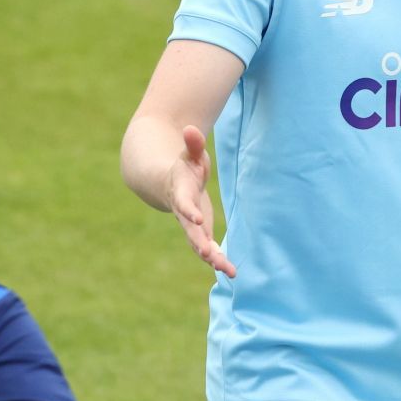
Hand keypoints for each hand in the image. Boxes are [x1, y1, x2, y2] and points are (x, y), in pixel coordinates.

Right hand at [169, 126, 235, 276]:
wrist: (168, 183)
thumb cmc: (184, 166)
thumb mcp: (189, 153)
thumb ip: (192, 143)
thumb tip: (191, 128)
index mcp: (180, 193)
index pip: (183, 203)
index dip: (189, 210)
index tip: (196, 218)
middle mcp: (184, 213)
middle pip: (190, 230)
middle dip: (200, 242)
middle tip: (209, 255)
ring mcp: (191, 225)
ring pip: (199, 244)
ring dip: (212, 257)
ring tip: (227, 269)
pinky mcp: (200, 233)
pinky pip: (208, 249)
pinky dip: (218, 260)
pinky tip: (232, 272)